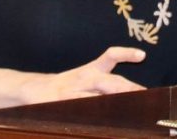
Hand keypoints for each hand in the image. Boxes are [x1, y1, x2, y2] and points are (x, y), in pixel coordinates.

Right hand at [21, 47, 146, 102]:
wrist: (34, 88)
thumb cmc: (67, 86)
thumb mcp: (86, 77)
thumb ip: (107, 84)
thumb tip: (135, 94)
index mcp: (92, 70)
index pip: (110, 56)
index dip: (126, 53)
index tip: (142, 55)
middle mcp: (84, 77)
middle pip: (108, 81)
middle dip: (126, 88)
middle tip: (142, 94)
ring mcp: (72, 90)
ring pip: (94, 96)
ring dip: (110, 101)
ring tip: (126, 105)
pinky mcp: (60, 102)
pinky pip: (76, 108)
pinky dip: (87, 114)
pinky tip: (99, 123)